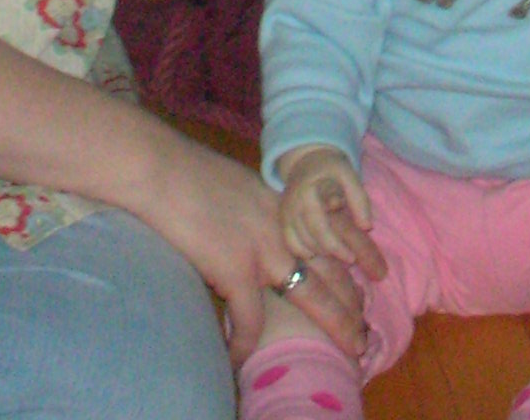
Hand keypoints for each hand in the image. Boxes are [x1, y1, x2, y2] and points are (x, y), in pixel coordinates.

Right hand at [135, 129, 364, 363]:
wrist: (162, 170)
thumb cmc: (189, 175)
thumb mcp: (238, 188)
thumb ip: (257, 213)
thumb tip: (254, 237)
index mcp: (283, 207)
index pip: (332, 239)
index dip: (351, 267)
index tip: (367, 286)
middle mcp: (283, 227)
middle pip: (332, 271)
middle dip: (352, 306)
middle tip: (366, 334)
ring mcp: (263, 249)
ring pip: (313, 296)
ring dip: (334, 326)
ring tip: (347, 351)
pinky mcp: (236, 269)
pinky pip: (251, 320)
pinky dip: (247, 344)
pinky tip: (241, 359)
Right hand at [278, 146, 386, 280]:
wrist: (307, 160)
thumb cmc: (330, 169)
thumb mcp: (349, 175)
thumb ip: (359, 199)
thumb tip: (366, 227)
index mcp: (307, 194)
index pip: (319, 229)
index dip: (335, 247)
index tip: (352, 257)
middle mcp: (291, 206)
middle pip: (309, 241)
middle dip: (330, 252)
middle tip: (349, 256)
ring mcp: (284, 215)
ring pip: (299, 247)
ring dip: (319, 255)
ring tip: (337, 252)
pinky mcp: (283, 221)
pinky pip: (291, 246)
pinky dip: (305, 253)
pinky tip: (321, 252)